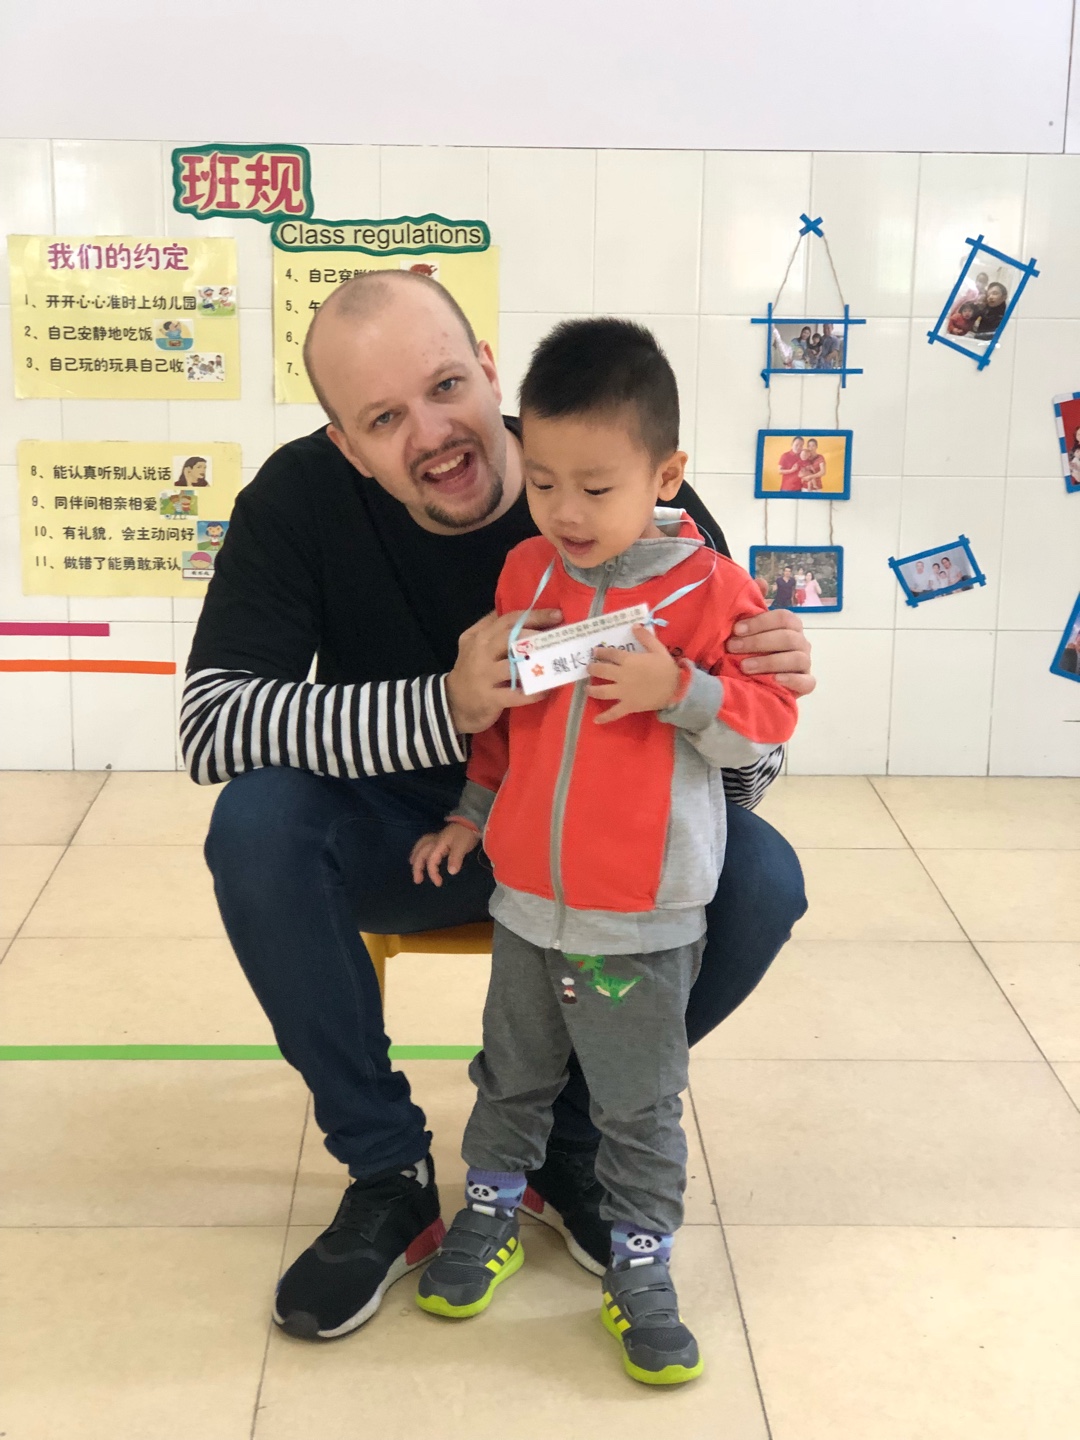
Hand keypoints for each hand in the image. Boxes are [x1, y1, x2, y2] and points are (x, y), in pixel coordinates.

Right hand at [409, 823, 479, 885]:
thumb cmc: (466, 834)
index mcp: (438, 844)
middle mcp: (434, 841)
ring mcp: (437, 838)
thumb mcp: (462, 846)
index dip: (432, 873)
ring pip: (421, 846)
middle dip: (417, 867)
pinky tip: (422, 853)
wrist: (472, 820)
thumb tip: (451, 872)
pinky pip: (426, 844)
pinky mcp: (441, 838)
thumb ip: (455, 858)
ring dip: (416, 855)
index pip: (431, 860)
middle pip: (421, 853)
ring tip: (412, 864)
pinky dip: (421, 849)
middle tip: (417, 880)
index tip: (438, 883)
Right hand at [446, 607, 561, 733]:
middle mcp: (481, 652)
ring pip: (514, 666)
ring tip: (557, 664)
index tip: (557, 615)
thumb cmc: (470, 671)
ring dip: (538, 665)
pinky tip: (546, 690)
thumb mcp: (473, 643)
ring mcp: (484, 675)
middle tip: (560, 638)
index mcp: (480, 636)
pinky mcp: (489, 698)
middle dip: (538, 636)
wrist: (451, 704)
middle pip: (511, 638)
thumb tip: (520, 612)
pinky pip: (515, 694)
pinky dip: (533, 692)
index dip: (534, 616)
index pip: (508, 620)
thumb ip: (491, 626)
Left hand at [586, 625, 679, 724]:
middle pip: (601, 670)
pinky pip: (614, 713)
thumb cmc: (666, 668)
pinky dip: (605, 717)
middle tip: (589, 668)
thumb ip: (645, 637)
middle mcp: (622, 675)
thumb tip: (635, 626)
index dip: (601, 652)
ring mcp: (623, 692)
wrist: (676, 688)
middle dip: (593, 668)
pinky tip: (596, 720)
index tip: (595, 652)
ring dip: (592, 689)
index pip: (610, 654)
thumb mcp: (658, 648)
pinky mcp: (628, 705)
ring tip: (587, 688)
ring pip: (602, 691)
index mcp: (629, 660)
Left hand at [726, 608, 815, 695]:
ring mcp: (806, 663)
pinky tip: (775, 680)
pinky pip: (807, 682)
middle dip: (758, 642)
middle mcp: (801, 642)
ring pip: (797, 658)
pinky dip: (792, 680)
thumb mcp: (749, 637)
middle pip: (788, 637)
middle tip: (733, 648)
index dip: (760, 622)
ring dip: (769, 662)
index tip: (736, 630)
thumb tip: (733, 625)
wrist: (762, 680)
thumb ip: (745, 630)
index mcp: (791, 626)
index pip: (783, 618)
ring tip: (745, 667)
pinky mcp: (806, 683)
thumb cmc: (753, 652)